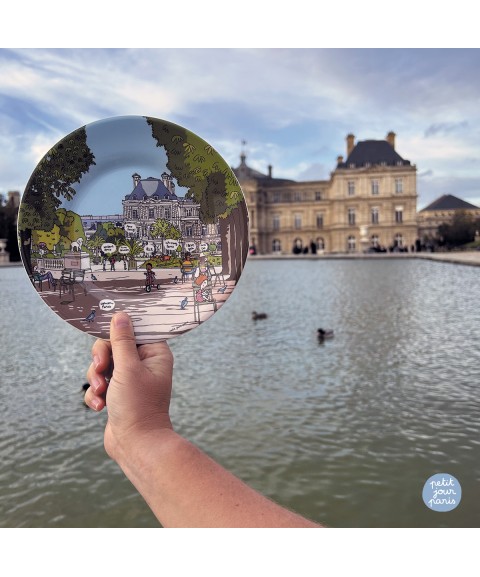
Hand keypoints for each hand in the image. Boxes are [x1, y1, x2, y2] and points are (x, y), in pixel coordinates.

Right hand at [84, 312, 173, 460]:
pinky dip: (95, 394)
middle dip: (102, 358)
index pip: (135, 329)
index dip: (118, 330)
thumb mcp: (128, 368)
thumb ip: (122, 341)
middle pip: (113, 345)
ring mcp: (129, 379)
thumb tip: (121, 315)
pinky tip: (99, 407)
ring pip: (103, 365)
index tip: (106, 336)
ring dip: (96, 378)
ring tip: (100, 393)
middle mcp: (143, 364)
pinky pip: (99, 383)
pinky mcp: (117, 393)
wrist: (136, 445)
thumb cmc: (138, 406)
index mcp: (154, 354)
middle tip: (101, 370)